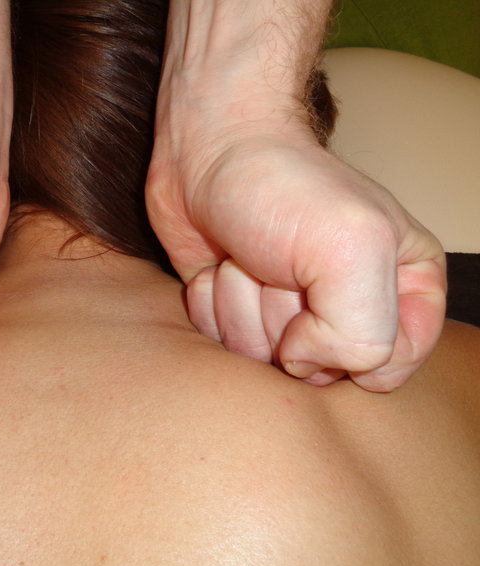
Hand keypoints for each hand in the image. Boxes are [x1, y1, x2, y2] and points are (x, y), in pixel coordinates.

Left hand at [146, 126, 445, 391]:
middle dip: (285, 316)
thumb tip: (307, 366)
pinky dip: (210, 304)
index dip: (346, 347)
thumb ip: (364, 331)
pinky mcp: (236, 311)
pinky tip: (219, 263)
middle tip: (280, 263)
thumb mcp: (353, 248)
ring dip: (242, 304)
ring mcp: (286, 314)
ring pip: (259, 359)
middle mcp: (346, 308)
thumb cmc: (284, 185)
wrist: (208, 150)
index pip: (386, 370)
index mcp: (402, 290)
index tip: (322, 297)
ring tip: (249, 256)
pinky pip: (218, 343)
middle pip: (313, 368)